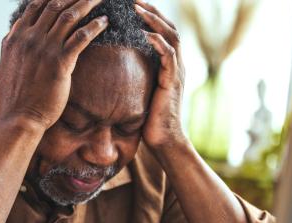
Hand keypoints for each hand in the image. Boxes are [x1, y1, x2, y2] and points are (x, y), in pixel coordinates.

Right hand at [0, 0, 107, 129]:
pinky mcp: (60, 63)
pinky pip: (81, 37)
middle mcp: (30, 38)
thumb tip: (11, 35)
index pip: (36, 6)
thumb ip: (10, 46)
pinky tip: (105, 21)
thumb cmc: (14, 97)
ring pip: (69, 16)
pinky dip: (95, 26)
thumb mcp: (5, 64)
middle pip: (55, 5)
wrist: (19, 117)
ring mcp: (45, 49)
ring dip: (87, 4)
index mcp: (17, 37)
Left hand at [135, 0, 186, 148]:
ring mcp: (177, 72)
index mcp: (168, 64)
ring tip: (138, 9)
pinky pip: (169, 56)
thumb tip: (115, 65)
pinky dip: (158, 43)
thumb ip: (136, 75)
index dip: (148, 16)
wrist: (163, 140)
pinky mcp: (173, 82)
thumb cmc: (149, 119)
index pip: (161, 31)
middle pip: (168, 27)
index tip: (132, 4)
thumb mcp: (141, 91)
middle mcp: (176, 64)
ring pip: (171, 37)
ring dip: (154, 21)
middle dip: (151, 11)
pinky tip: (145, 34)